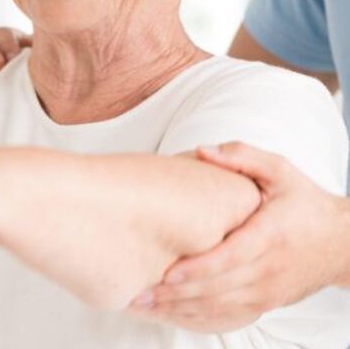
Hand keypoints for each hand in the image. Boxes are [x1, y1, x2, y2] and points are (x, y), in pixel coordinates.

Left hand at [129, 142, 349, 331]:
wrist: (343, 243)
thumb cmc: (306, 202)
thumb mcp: (280, 170)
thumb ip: (242, 156)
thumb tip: (202, 150)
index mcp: (270, 233)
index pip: (232, 256)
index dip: (200, 268)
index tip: (168, 272)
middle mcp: (268, 266)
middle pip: (219, 287)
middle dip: (177, 294)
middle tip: (139, 294)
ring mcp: (268, 289)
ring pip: (220, 306)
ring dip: (181, 309)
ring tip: (144, 306)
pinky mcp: (266, 302)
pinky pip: (229, 315)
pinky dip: (198, 317)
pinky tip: (171, 314)